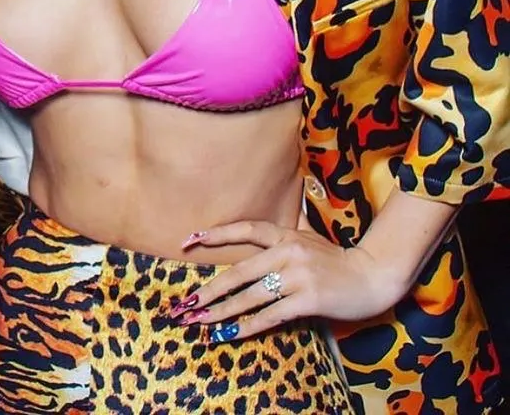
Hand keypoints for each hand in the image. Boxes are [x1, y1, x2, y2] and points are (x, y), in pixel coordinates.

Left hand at [170, 220, 406, 341]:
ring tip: (202, 322)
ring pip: (252, 296)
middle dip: (211, 290)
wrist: (373, 275)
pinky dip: (249, 325)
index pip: (245, 229)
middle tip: (187, 303)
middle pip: (240, 272)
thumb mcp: (308, 239)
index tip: (188, 241)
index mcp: (286, 234)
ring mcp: (298, 275)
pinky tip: (232, 333)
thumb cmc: (336, 259)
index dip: (216, 234)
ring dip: (224, 311)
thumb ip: (283, 237)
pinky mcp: (309, 299)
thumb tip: (255, 238)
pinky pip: (272, 314)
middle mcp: (288, 251)